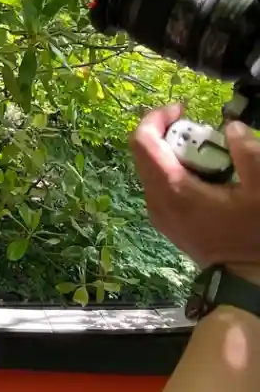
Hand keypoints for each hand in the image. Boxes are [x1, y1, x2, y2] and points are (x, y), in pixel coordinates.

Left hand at [130, 103, 259, 268]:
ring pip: (152, 169)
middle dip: (168, 133)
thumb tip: (232, 128)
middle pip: (144, 153)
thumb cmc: (254, 237)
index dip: (156, 117)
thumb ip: (248, 153)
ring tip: (207, 151)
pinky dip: (176, 170)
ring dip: (173, 152)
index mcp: (172, 190)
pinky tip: (205, 174)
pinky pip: (161, 185)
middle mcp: (156, 201)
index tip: (182, 109)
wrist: (249, 283)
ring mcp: (159, 214)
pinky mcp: (168, 222)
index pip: (143, 142)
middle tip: (199, 129)